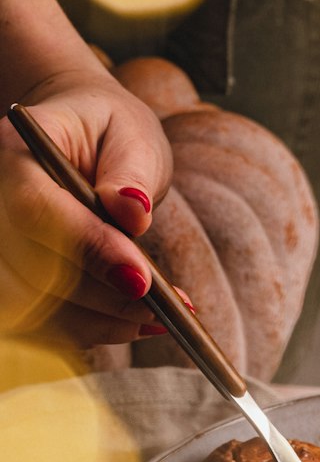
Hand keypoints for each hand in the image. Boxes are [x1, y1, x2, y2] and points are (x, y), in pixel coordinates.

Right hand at [0, 69, 172, 347]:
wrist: (81, 140)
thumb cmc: (108, 133)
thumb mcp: (132, 136)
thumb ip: (132, 172)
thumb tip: (133, 211)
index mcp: (12, 152)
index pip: (33, 209)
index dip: (86, 247)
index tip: (141, 279)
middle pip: (27, 269)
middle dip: (100, 297)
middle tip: (162, 307)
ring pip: (30, 306)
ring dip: (97, 321)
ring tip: (155, 317)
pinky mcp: (9, 277)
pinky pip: (38, 321)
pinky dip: (88, 328)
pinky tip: (132, 322)